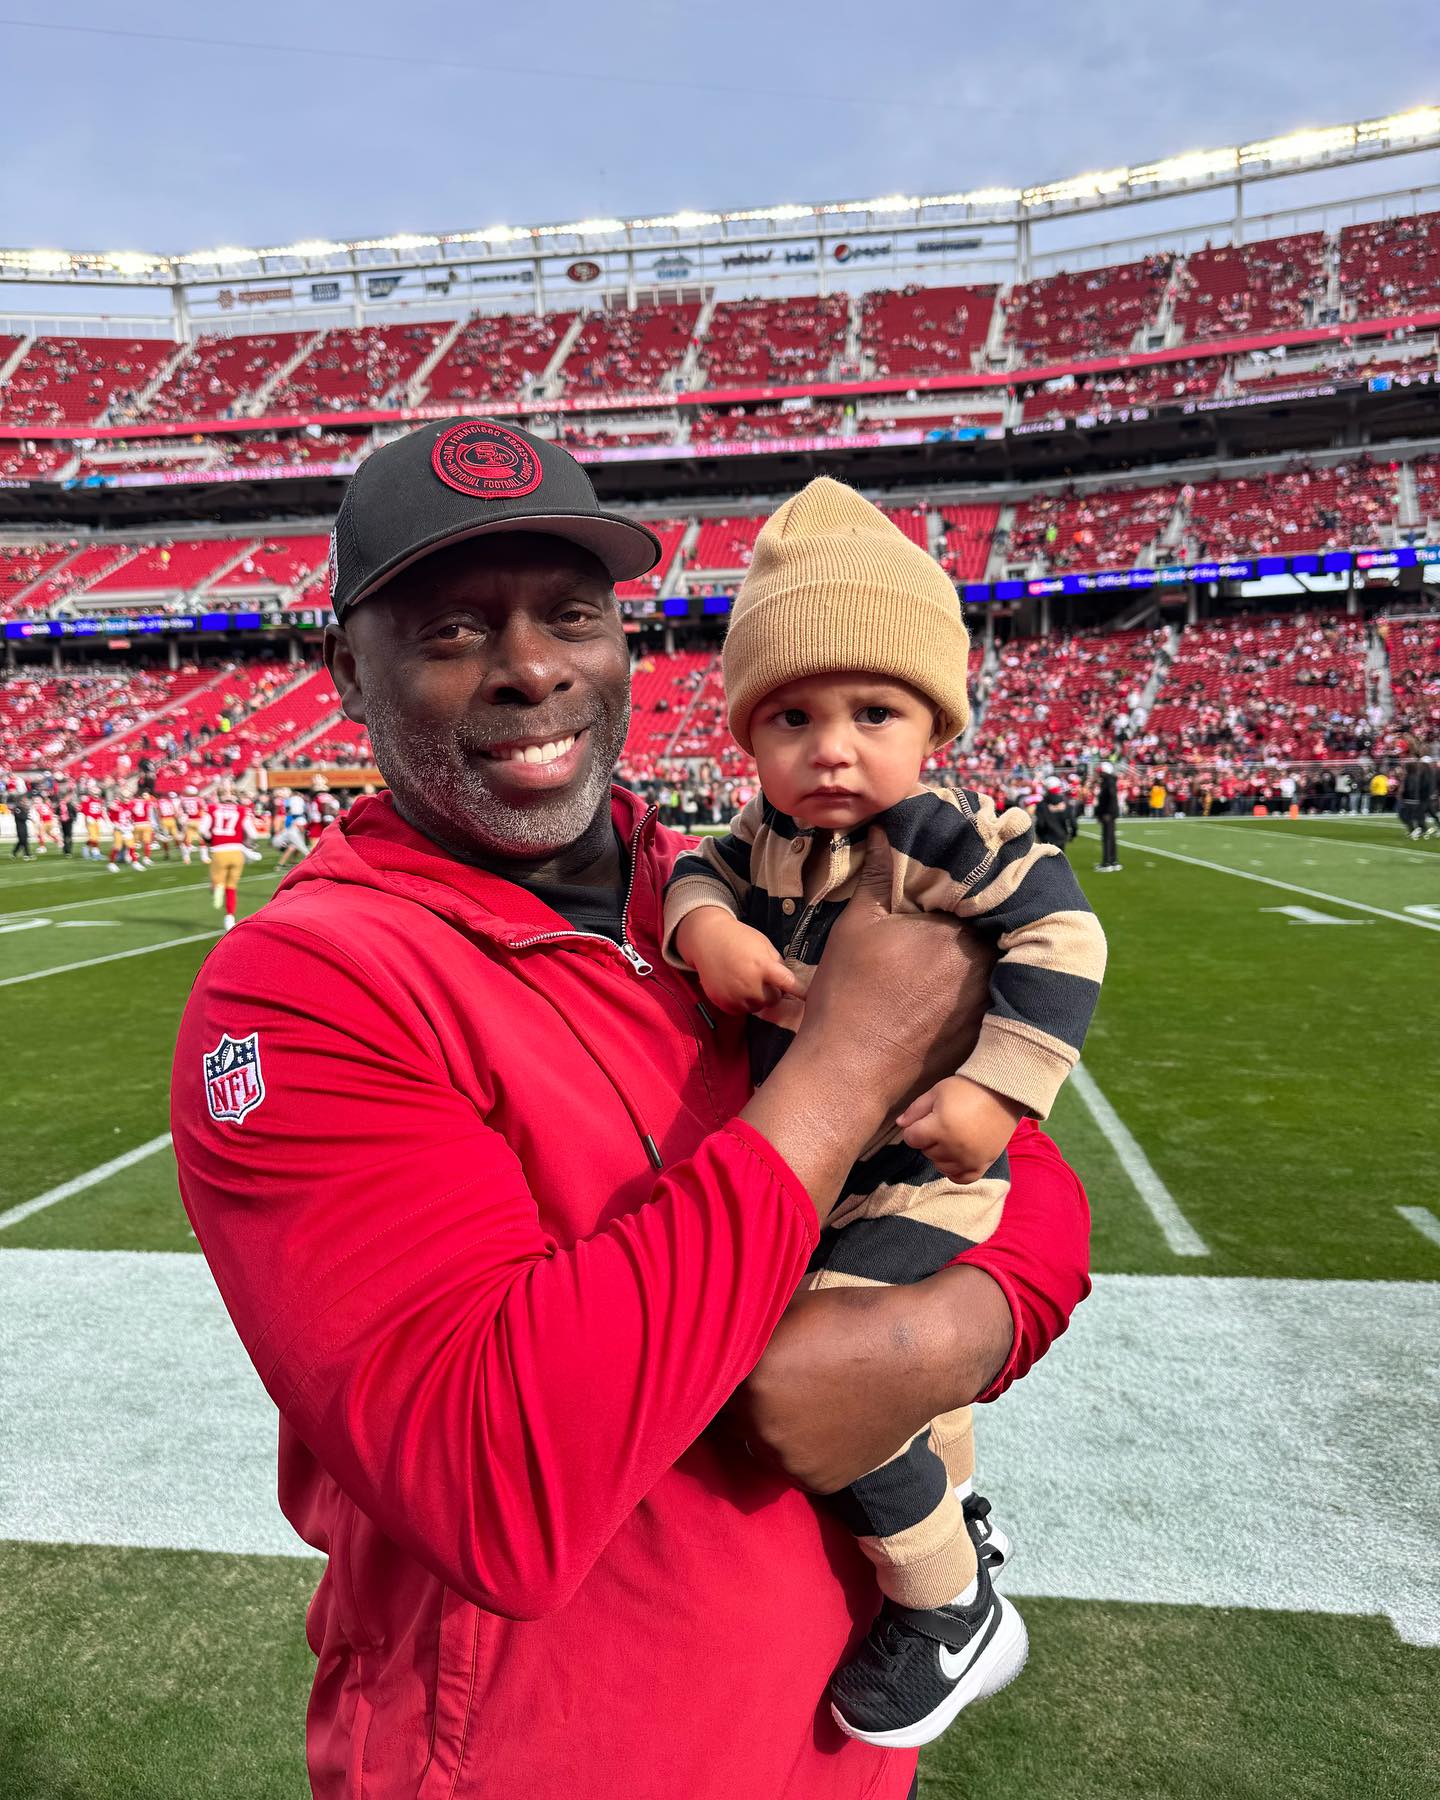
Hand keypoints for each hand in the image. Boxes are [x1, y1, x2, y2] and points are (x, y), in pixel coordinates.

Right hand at [676, 909, 799, 1015]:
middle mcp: (749, 984)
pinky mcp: (724, 1003)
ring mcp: (735, 995)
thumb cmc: (738, 938)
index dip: (801, 991)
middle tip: (762, 976)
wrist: (707, 940)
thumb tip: (788, 982)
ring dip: (757, 997)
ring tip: (746, 979)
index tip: (811, 998)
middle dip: (772, 990)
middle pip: (774, 999)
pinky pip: (742, 1010)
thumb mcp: (763, 944)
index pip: (789, 984)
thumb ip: (776, 963)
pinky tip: (736, 986)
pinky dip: (742, 1002)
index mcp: (762, 966)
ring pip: (758, 1007)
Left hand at [724, 1268, 1012, 1492]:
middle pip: (731, 1420)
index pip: (710, 1383)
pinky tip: (824, 1422)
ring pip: (760, 1446)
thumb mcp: (786, 1308)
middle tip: (777, 1381)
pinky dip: (801, 1450)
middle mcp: (761, 1426)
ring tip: (803, 1400)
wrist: (919, 1353)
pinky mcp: (818, 1482)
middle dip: (744, 1403)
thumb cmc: (852, 1318)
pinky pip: (793, 1467)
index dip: (720, 1372)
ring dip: (770, 1430)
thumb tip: (712, 1335)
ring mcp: (790, 1460)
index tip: (731, 1364)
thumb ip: (745, 1331)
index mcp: (749, 1379)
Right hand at [739, 826, 997, 1216]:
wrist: (849, 1074)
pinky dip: (983, 981)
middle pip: (999, 923)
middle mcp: (992, 966)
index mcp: (966, 931)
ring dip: (987, 944)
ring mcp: (994, 1004)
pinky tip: (954, 979)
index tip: (970, 855)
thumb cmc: (849, 995)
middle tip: (969, 891)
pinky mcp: (987, 1033)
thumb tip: (889, 827)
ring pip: (1000, 958)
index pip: (987, 886)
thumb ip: (883, 873)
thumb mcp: (859, 923)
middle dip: (987, 906)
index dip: (979, 870)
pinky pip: (997, 994)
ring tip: (960, 933)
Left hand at [897, 1076, 1023, 1183]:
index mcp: (940, 1127)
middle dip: (929, 1139)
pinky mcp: (983, 1165)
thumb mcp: (937, 1092)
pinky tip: (956, 1158)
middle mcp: (954, 1148)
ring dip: (941, 1154)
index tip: (926, 1119)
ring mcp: (969, 1159)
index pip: (911, 1139)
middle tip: (944, 1123)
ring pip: (940, 1166)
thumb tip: (900, 1124)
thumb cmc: (967, 1089)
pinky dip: (955, 1171)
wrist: (1003, 1093)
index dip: (915, 1128)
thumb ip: (916, 1110)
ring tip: (953, 1137)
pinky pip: (962, 1178)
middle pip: (926, 1152)